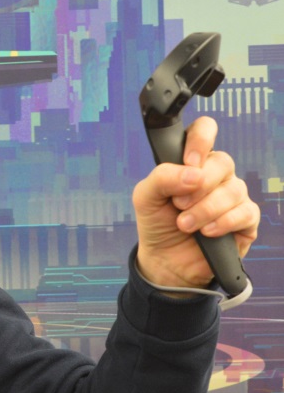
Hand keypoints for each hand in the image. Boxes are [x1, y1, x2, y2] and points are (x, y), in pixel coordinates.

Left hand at [133, 116, 259, 289]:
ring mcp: (232, 196)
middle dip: (198, 186)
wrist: (165, 261)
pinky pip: (245, 212)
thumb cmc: (157, 223)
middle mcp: (216, 175)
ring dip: (205, 209)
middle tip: (178, 204)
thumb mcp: (145, 197)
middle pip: (222, 162)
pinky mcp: (246, 220)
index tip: (188, 161)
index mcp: (191, 162)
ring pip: (233, 190)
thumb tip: (193, 173)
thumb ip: (162, 177)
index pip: (204, 131)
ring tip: (185, 225)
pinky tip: (207, 232)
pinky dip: (223, 222)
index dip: (201, 140)